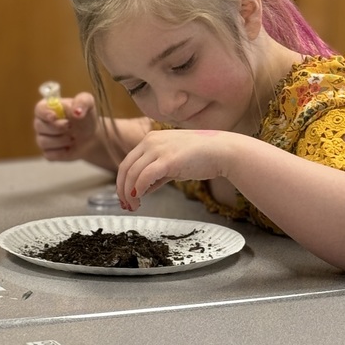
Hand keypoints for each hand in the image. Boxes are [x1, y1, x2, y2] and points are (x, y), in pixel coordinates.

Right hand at [33, 92, 99, 161]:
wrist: (91, 137)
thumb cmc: (86, 118)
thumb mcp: (88, 103)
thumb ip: (83, 101)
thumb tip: (76, 112)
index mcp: (48, 107)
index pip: (39, 109)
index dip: (45, 113)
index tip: (55, 116)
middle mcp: (41, 123)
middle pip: (39, 126)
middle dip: (57, 128)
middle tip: (71, 127)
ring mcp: (43, 138)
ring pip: (43, 142)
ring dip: (61, 140)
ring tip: (73, 138)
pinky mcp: (48, 152)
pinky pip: (49, 154)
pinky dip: (61, 152)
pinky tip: (69, 148)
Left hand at [116, 128, 233, 208]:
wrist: (223, 151)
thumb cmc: (202, 157)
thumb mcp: (173, 163)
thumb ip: (156, 174)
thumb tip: (142, 189)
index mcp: (150, 139)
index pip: (127, 162)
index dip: (122, 182)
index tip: (125, 197)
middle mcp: (151, 141)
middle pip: (125, 168)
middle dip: (122, 189)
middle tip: (126, 205)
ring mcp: (158, 149)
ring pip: (132, 174)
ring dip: (129, 193)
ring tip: (134, 206)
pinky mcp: (167, 160)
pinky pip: (144, 177)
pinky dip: (138, 189)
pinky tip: (140, 198)